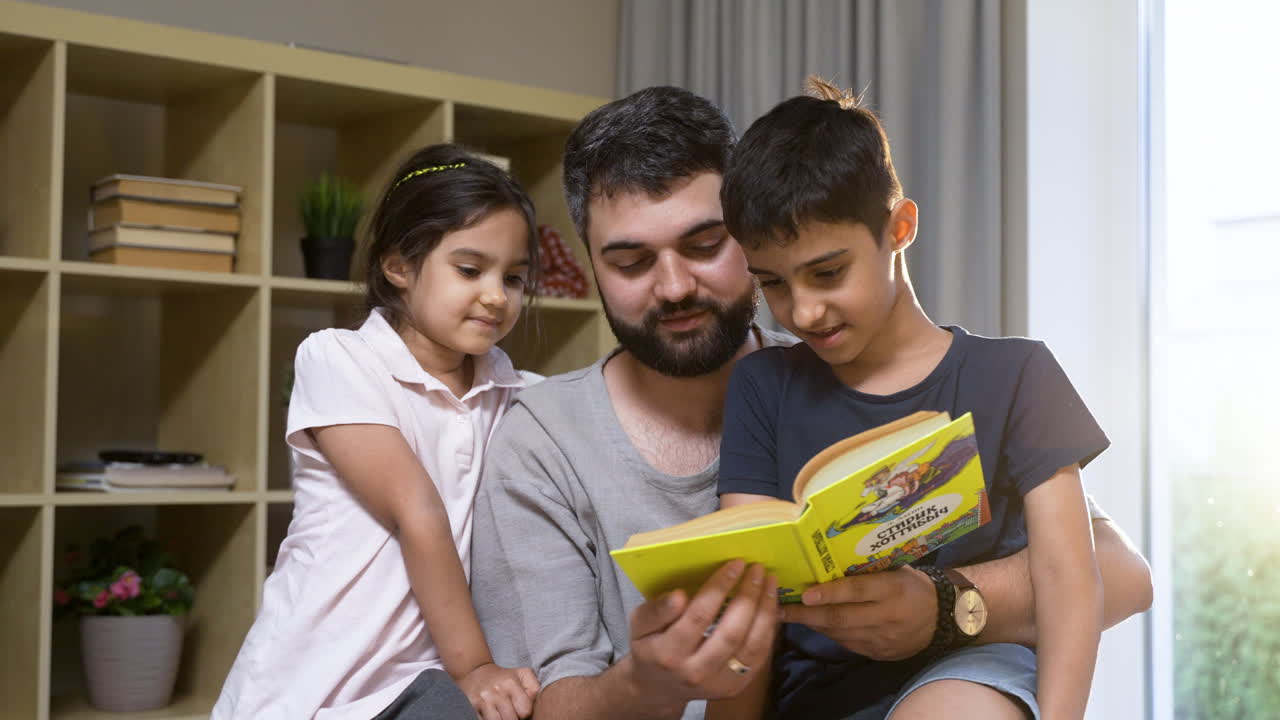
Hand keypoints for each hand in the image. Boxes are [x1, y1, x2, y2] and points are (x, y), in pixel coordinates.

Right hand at [457, 663, 539, 719]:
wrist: (477, 672)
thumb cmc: (506, 677)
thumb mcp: (523, 674)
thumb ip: (534, 688)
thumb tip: (535, 705)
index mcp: (511, 683)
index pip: (525, 710)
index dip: (526, 713)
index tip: (523, 709)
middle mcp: (497, 691)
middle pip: (512, 719)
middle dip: (516, 719)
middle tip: (515, 713)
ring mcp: (485, 700)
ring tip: (506, 715)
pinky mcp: (476, 707)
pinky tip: (498, 715)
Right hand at [625, 560, 776, 706]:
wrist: (658, 687)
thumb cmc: (649, 646)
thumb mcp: (639, 625)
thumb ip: (656, 610)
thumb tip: (679, 596)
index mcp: (668, 653)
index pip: (699, 616)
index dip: (720, 588)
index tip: (735, 564)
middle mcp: (695, 672)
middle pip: (731, 632)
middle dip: (748, 596)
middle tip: (757, 569)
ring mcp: (718, 683)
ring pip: (751, 645)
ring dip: (765, 610)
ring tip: (769, 583)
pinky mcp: (735, 687)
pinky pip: (759, 656)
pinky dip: (768, 629)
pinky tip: (770, 606)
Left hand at [778, 566, 935, 660]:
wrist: (943, 619)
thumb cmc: (912, 585)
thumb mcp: (897, 570)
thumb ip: (868, 569)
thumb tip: (828, 558)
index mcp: (893, 589)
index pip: (857, 591)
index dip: (830, 593)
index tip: (805, 593)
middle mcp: (887, 616)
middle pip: (842, 617)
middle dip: (807, 614)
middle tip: (781, 609)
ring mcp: (883, 639)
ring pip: (840, 633)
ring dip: (813, 624)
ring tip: (788, 615)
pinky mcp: (879, 653)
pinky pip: (847, 644)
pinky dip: (828, 633)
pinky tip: (813, 624)